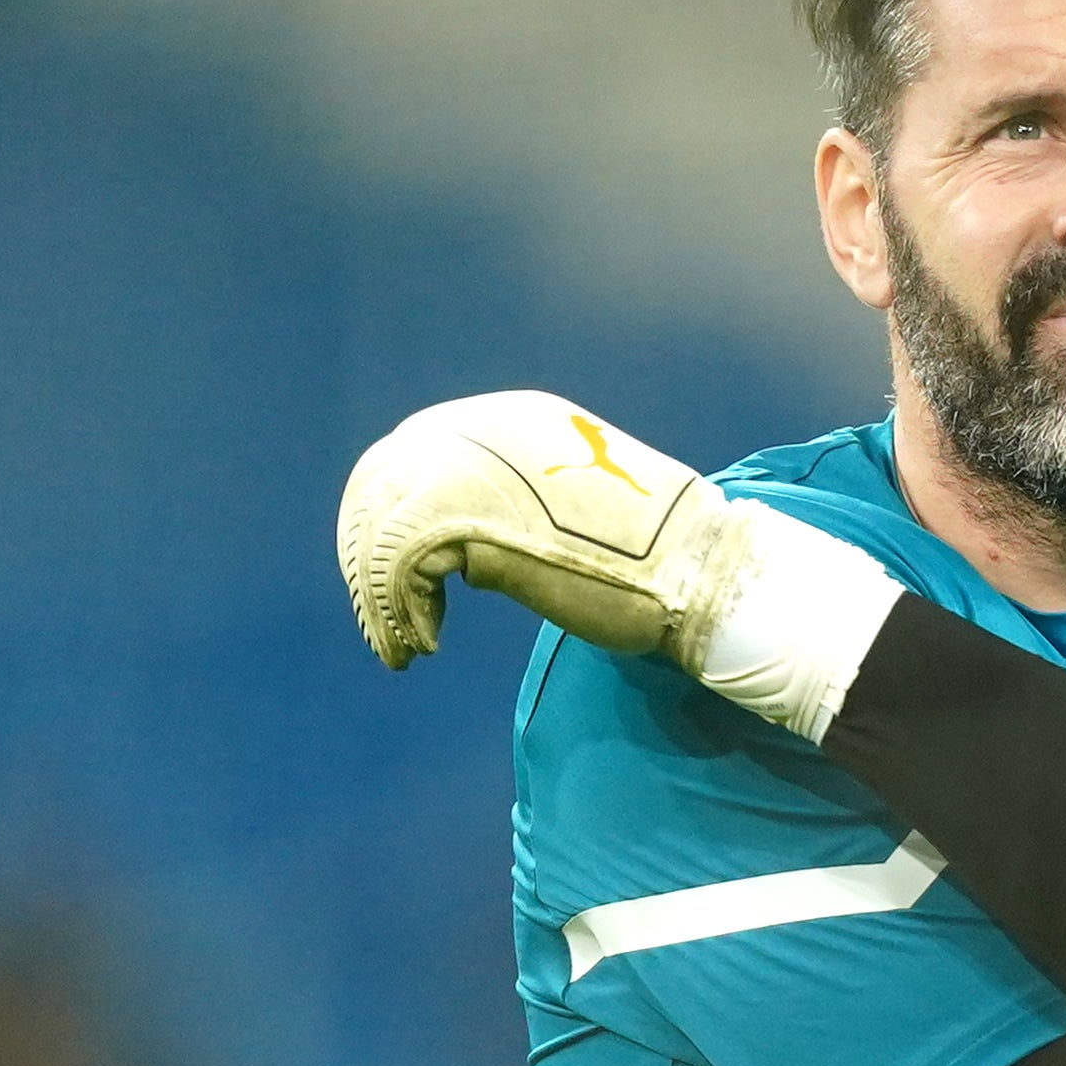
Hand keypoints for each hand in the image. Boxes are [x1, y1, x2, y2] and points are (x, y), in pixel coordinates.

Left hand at [336, 390, 899, 739]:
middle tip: (386, 620)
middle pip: (377, 486)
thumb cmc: (652, 559)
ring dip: (378, 599)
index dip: (386, 519)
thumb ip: (518, 502)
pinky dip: (399, 615)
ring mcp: (471, 469)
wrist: (697, 572)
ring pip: (377, 531)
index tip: (395, 580)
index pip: (410, 453)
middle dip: (367, 560)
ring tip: (401, 646)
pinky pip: (395, 568)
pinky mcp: (470, 520)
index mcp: (510, 417)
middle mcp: (481, 429)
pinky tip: (426, 648)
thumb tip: (465, 544)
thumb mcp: (573, 509)